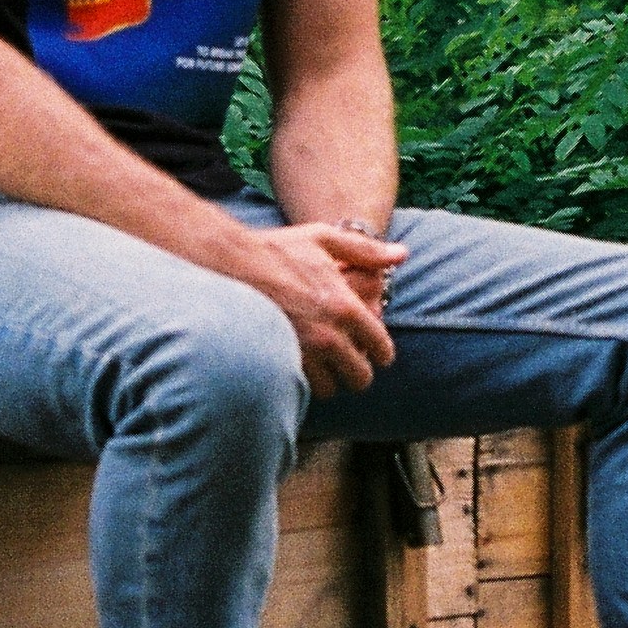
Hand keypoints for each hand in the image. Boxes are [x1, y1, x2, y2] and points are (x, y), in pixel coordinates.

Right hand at [224, 221, 406, 395]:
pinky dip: (303, 383)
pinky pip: (300, 389)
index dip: (383, 353)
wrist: (225, 265)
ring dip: (330, 380)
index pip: (380, 346)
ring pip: (330, 389)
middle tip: (350, 364)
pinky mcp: (276, 362)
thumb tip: (402, 254)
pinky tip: (300, 368)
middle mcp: (327, 336)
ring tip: (324, 368)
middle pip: (359, 377)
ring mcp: (301, 353)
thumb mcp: (323, 239)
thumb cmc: (275, 249)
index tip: (378, 354)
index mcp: (344, 307)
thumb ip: (366, 250)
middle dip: (358, 372)